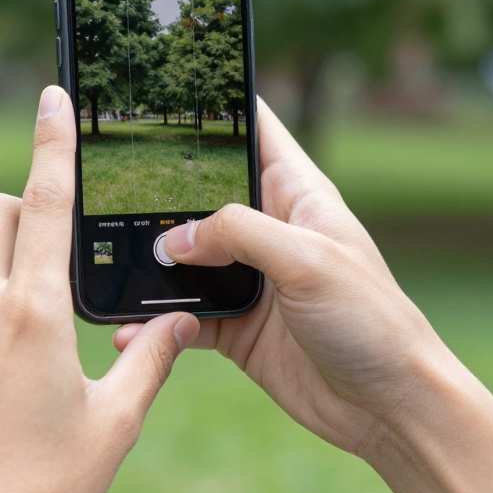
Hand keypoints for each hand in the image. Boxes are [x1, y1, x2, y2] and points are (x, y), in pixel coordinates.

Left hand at [0, 86, 199, 492]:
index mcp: (36, 315)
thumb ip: (154, 360)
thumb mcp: (116, 425)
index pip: (48, 201)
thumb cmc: (47, 490)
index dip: (52, 140)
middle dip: (24, 212)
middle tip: (51, 257)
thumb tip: (185, 322)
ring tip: (10, 287)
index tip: (52, 95)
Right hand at [113, 98, 432, 453]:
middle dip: (158, 190)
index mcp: (297, 194)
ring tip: (111, 260)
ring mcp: (251, 279)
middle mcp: (270, 230)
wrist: (388, 407)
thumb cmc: (372, 321)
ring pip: (185, 257)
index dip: (216, 104)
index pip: (253, 129)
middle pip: (203, 193)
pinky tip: (130, 328)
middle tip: (104, 181)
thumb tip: (174, 237)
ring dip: (152, 263)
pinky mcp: (236, 326)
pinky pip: (184, 314)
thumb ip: (239, 234)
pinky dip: (156, 321)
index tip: (166, 85)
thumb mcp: (308, 261)